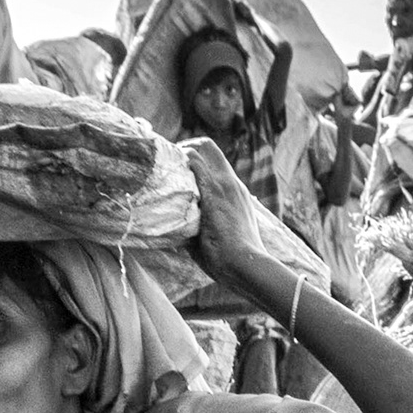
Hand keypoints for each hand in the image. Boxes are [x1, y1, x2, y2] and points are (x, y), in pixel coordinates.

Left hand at [181, 136, 286, 304]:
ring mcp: (224, 184)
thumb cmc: (233, 262)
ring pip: (201, 148)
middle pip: (208, 147)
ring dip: (181, 152)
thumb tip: (178, 233)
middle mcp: (232, 183)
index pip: (216, 163)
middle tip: (169, 163)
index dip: (195, 160)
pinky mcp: (214, 190)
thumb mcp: (219, 240)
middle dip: (185, 148)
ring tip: (165, 165)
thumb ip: (200, 229)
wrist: (247, 266)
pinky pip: (194, 161)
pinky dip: (180, 160)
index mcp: (236, 194)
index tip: (179, 171)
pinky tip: (167, 170)